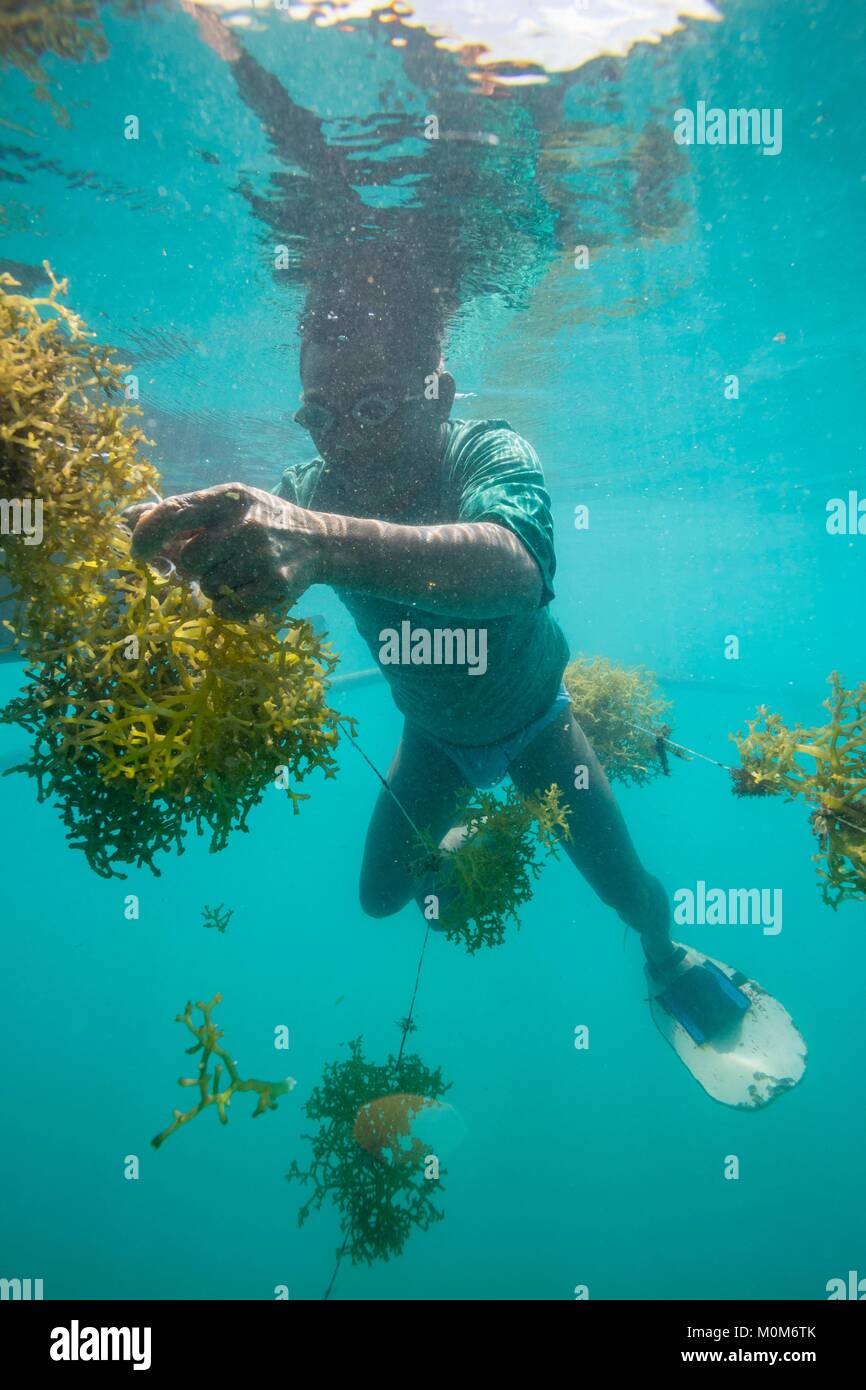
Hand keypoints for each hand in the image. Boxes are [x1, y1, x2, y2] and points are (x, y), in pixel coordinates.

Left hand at [130, 482, 321, 619]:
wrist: (317, 542)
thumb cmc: (257, 521)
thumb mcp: (225, 505)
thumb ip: (180, 512)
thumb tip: (126, 519)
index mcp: (229, 497)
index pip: (176, 511)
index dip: (148, 535)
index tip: (139, 554)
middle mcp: (247, 523)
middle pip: (191, 560)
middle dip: (194, 567)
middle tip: (212, 562)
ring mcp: (263, 555)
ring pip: (209, 588)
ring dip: (214, 587)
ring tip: (237, 572)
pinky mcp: (276, 585)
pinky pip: (228, 609)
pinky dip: (229, 607)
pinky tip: (246, 590)